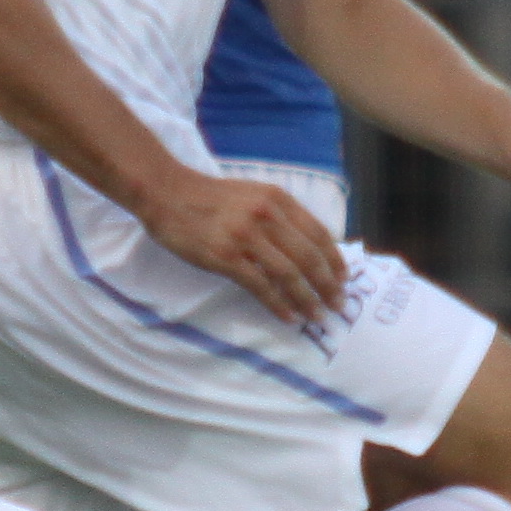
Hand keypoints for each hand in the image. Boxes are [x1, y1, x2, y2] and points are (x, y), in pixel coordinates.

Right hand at [138, 166, 348, 324]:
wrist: (168, 193)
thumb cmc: (210, 197)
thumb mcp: (253, 195)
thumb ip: (279, 215)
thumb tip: (307, 247)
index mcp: (278, 199)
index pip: (318, 233)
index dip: (334, 260)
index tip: (343, 279)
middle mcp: (267, 216)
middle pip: (309, 257)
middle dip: (327, 285)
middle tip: (337, 304)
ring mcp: (246, 237)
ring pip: (289, 275)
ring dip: (307, 299)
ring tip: (317, 316)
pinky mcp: (226, 257)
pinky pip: (261, 286)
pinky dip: (278, 305)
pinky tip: (288, 317)